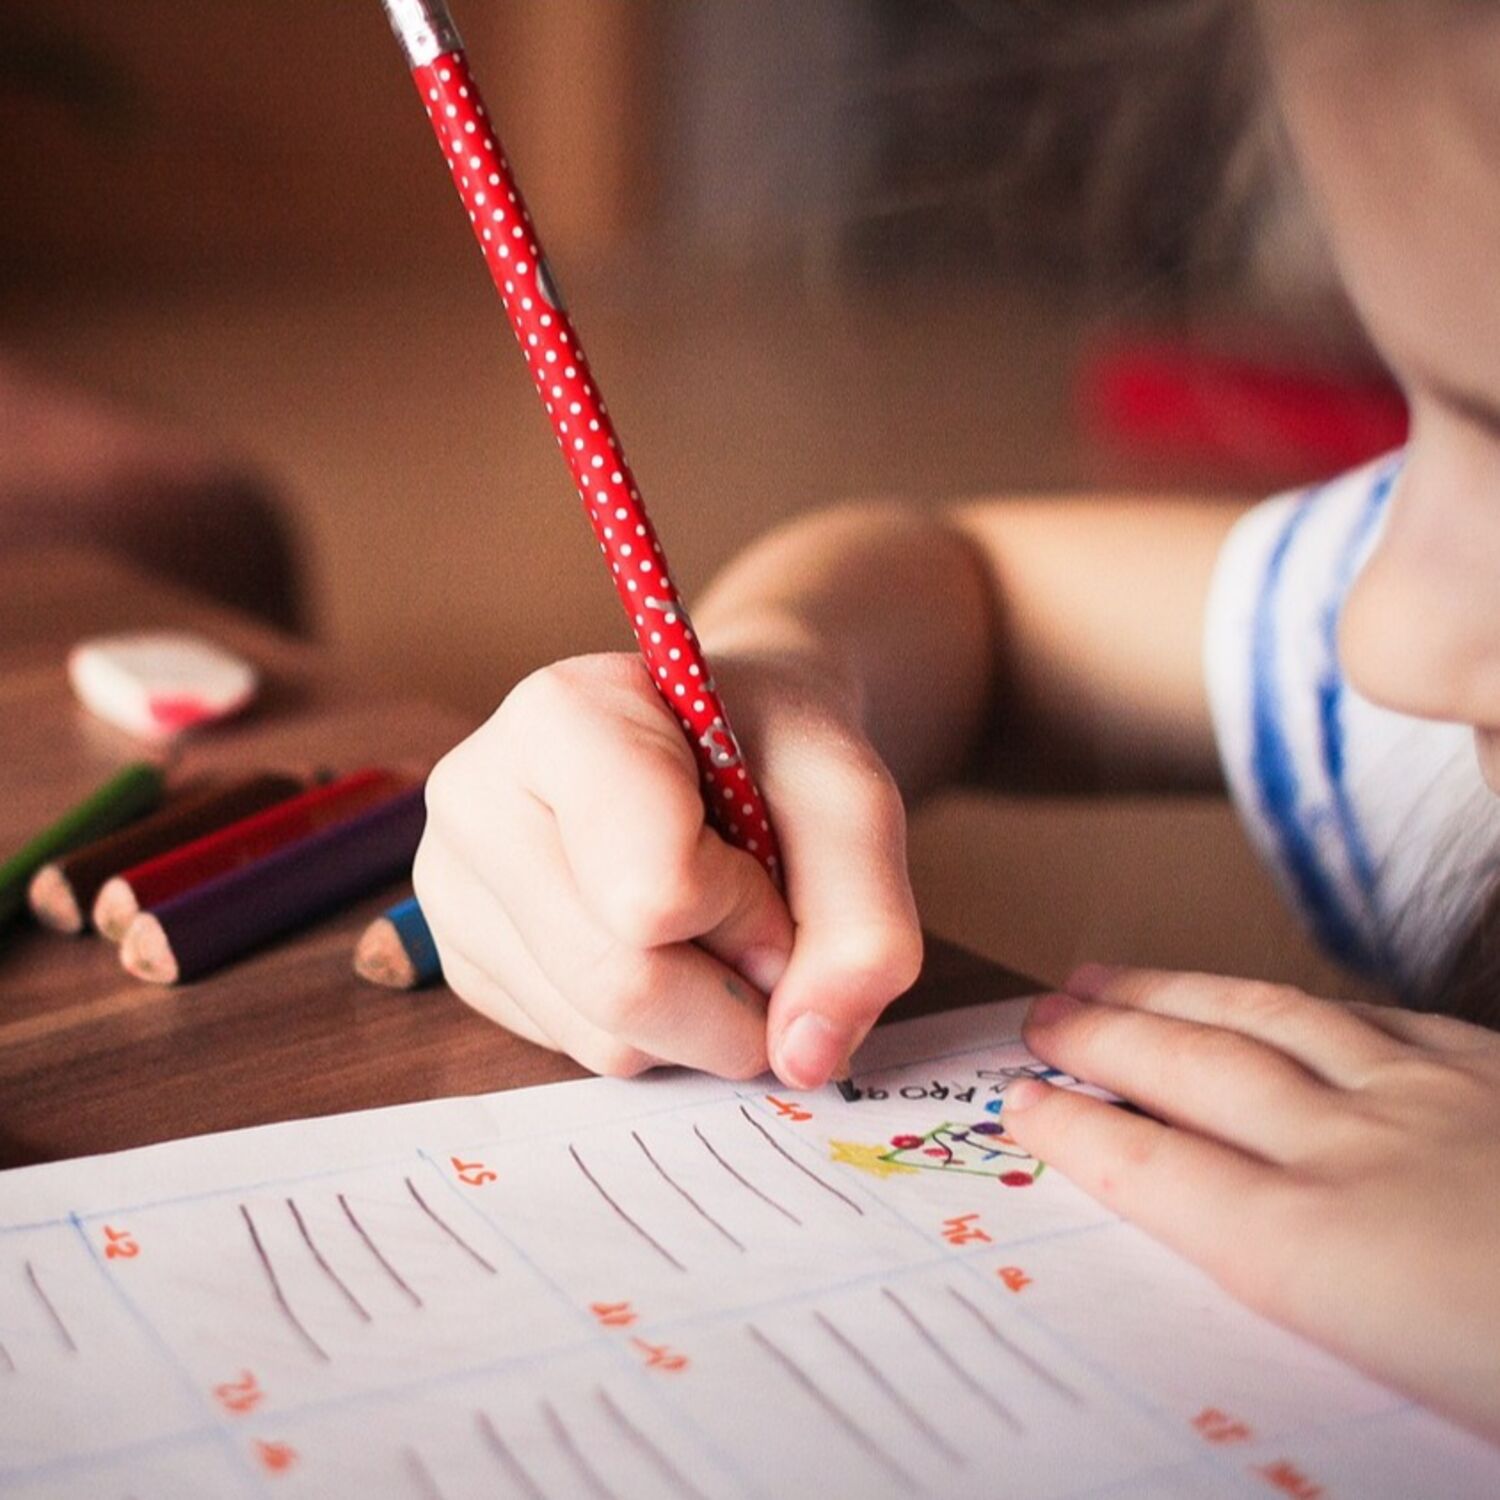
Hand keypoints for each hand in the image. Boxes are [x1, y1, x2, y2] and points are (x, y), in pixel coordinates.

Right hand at [415, 649, 920, 1086]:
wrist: (723, 740)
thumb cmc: (776, 752)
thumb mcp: (853, 805)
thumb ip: (863, 926)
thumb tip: (804, 1057)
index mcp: (560, 717)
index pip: (654, 894)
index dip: (749, 912)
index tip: (769, 864)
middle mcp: (476, 797)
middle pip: (621, 984)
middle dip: (734, 993)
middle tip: (766, 930)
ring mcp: (454, 886)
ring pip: (601, 1036)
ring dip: (700, 1017)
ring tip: (710, 924)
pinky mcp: (463, 961)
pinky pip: (576, 1051)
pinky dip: (654, 1029)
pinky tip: (659, 946)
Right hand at [1002, 966, 1499, 1443]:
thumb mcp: (1403, 1395)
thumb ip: (1306, 1312)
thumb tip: (1241, 1271)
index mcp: (1323, 1250)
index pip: (1157, 1172)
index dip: (1075, 1132)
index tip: (1021, 1102)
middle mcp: (1355, 1149)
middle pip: (1192, 1069)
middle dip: (1101, 1037)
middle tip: (1043, 1016)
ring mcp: (1427, 1094)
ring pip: (1268, 1015)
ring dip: (1173, 991)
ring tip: (1110, 975)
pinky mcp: (1492, 1067)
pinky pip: (1374, 1012)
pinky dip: (1298, 1001)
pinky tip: (1272, 997)